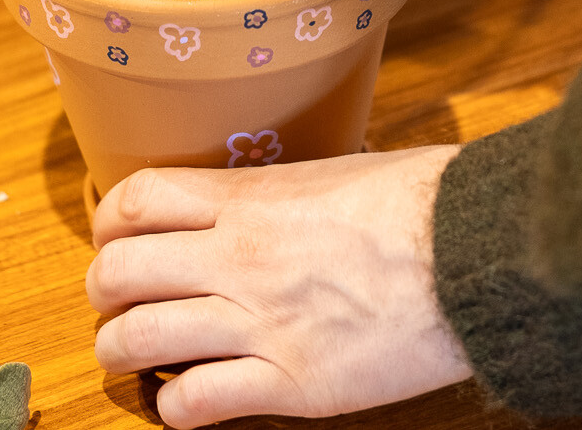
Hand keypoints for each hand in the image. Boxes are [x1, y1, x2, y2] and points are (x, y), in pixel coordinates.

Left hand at [87, 146, 471, 427]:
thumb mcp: (338, 173)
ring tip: (137, 357)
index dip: (111, 223)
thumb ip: (284, 193)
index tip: (118, 238)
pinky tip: (185, 403)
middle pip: (119, 274)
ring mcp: (259, 323)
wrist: (476, 255)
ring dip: (122, 351)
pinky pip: (195, 401)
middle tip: (120, 303)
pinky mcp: (290, 384)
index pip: (136, 202)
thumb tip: (270, 197)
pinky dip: (174, 408)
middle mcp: (237, 258)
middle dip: (105, 293)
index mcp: (249, 200)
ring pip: (138, 339)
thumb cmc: (424, 204)